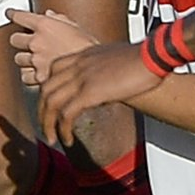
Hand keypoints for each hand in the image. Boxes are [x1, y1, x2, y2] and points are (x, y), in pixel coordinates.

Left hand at [7, 8, 98, 87]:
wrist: (96, 70)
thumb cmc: (89, 48)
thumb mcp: (76, 27)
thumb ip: (60, 19)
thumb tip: (51, 15)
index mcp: (45, 25)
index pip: (20, 16)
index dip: (13, 14)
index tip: (10, 14)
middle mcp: (37, 41)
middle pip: (14, 39)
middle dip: (19, 41)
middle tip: (25, 42)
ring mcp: (36, 60)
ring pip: (18, 58)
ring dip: (24, 59)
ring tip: (33, 59)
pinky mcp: (39, 77)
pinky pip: (25, 76)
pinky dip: (28, 75)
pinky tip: (34, 73)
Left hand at [34, 41, 162, 146]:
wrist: (152, 56)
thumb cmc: (143, 57)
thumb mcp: (114, 58)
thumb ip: (102, 68)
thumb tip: (104, 81)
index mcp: (83, 56)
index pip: (54, 70)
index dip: (48, 89)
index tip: (51, 103)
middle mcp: (77, 65)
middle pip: (46, 88)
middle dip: (42, 110)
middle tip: (46, 126)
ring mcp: (81, 78)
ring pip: (51, 102)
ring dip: (48, 124)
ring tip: (53, 138)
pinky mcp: (90, 92)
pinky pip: (66, 114)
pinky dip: (63, 129)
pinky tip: (67, 138)